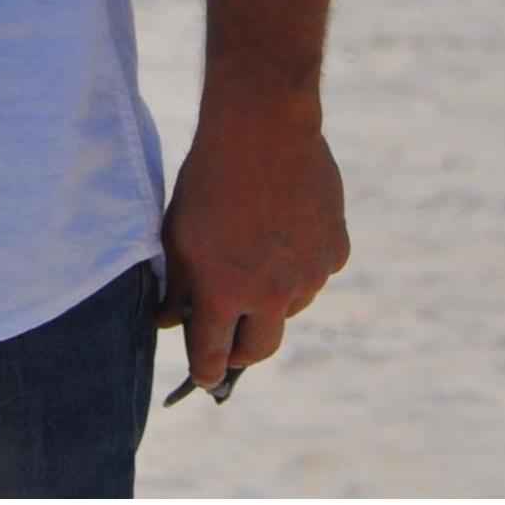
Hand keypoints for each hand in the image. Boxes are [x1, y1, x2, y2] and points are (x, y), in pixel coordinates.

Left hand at [158, 83, 350, 390]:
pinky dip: (299, 263)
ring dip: (271, 298)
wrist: (261, 127)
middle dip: (239, 351)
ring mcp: (309, 277)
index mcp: (222, 291)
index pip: (211, 355)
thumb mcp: (177, 231)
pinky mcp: (334, 253)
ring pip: (289, 308)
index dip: (204, 369)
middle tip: (228, 342)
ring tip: (253, 256)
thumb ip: (177, 283)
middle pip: (257, 349)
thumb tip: (170, 321)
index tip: (204, 378)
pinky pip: (315, 272)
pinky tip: (283, 229)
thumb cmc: (208, 176)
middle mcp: (271, 295)